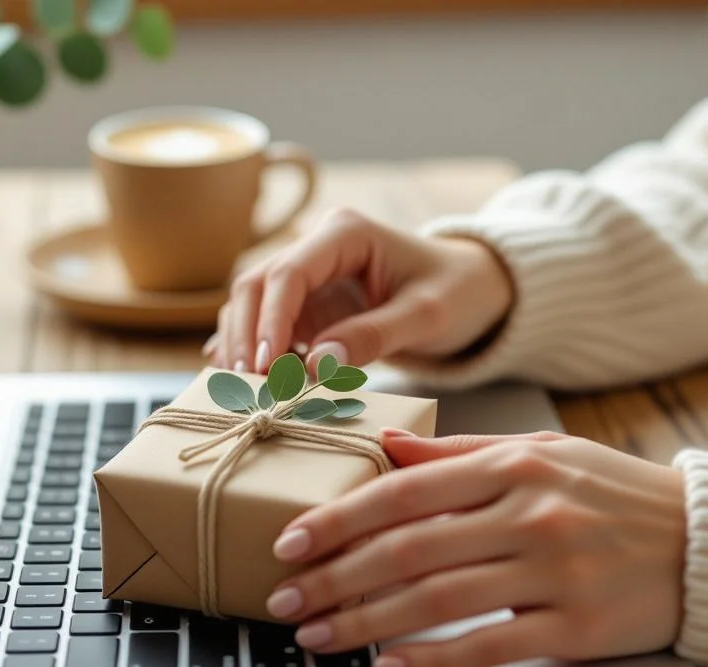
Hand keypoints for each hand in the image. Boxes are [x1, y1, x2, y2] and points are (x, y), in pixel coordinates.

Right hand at [206, 208, 512, 373]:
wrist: (470, 290)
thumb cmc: (457, 292)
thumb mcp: (427, 316)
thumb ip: (374, 337)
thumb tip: (315, 366)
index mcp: (345, 233)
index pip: (289, 274)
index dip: (270, 321)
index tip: (267, 366)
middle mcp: (316, 247)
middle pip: (257, 286)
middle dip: (247, 337)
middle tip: (250, 386)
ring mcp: (307, 276)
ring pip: (252, 305)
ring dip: (242, 347)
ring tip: (245, 391)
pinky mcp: (306, 305)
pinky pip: (265, 325)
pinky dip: (252, 352)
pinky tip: (237, 380)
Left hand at [264, 431, 687, 666]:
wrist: (701, 539)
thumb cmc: (613, 493)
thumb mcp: (542, 452)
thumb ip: (461, 453)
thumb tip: (387, 447)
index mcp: (514, 465)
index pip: (405, 491)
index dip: (340, 518)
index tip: (289, 540)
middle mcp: (529, 514)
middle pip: (409, 549)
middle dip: (336, 576)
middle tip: (285, 598)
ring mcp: (553, 572)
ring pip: (437, 599)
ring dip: (366, 620)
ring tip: (318, 635)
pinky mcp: (576, 625)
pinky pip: (489, 645)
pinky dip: (433, 658)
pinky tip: (389, 665)